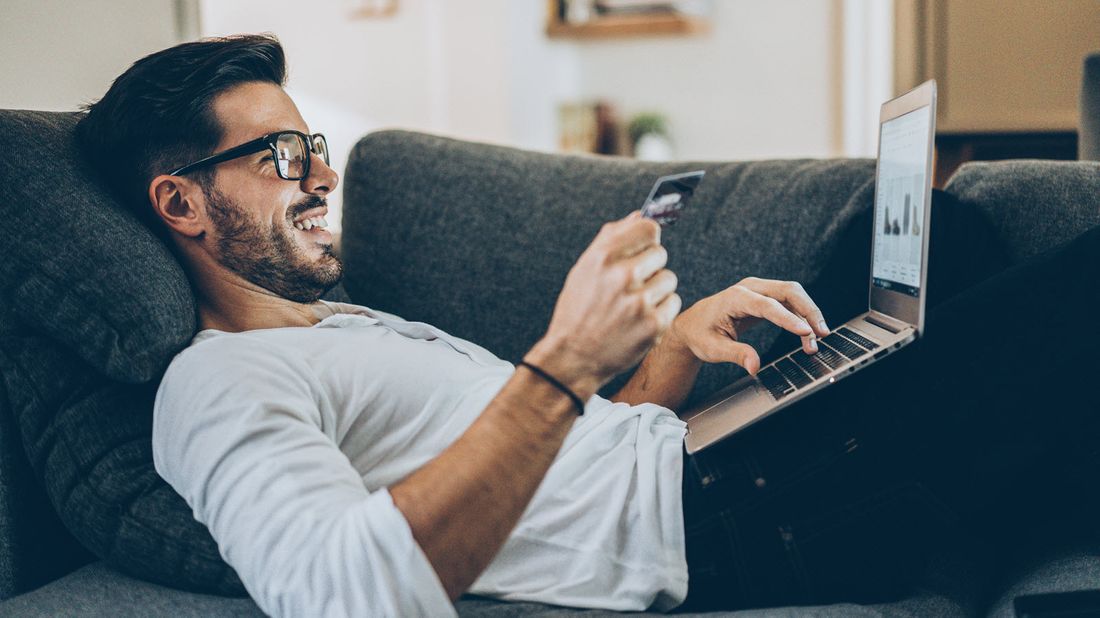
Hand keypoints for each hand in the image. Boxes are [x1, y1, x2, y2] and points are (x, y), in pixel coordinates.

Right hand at [528, 211, 680, 396]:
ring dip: (656, 290)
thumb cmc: (579, 309)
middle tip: (630, 286)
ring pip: (669, 279)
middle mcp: (622, 276)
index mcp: (603, 256)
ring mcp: (639, 301)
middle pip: (660, 254)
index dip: (647, 239)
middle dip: (649, 268)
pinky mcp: (654, 325)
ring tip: (632, 305)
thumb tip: (640, 214)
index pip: (649, 228)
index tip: (642, 249)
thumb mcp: (584, 268)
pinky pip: (673, 303)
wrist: (572, 357)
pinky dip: (661, 311)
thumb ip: (612, 237)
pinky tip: (639, 320)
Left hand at [668, 277, 829, 374]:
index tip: (806, 332)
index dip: (789, 319)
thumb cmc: (700, 334)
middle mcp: (749, 288)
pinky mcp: (764, 297)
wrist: (692, 325)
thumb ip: (735, 354)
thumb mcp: (713, 348)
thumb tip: (754, 367)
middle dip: (809, 311)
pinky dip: (801, 317)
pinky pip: (788, 303)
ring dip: (808, 315)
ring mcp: (758, 290)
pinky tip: (807, 335)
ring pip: (792, 295)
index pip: (768, 306)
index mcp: (735, 298)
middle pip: (788, 291)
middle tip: (822, 334)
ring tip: (816, 341)